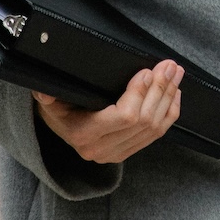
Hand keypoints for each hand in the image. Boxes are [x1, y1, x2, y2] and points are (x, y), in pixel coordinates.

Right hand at [34, 60, 182, 164]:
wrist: (61, 130)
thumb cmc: (58, 108)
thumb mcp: (49, 101)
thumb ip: (47, 95)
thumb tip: (44, 91)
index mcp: (84, 135)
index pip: (123, 117)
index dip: (139, 93)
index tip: (146, 71)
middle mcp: (101, 149)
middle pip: (143, 120)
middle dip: (160, 89)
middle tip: (169, 65)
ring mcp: (117, 154)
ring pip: (154, 127)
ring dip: (169, 97)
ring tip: (175, 73)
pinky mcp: (128, 152)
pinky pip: (157, 135)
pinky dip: (170, 112)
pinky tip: (176, 93)